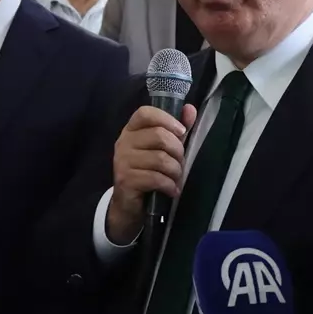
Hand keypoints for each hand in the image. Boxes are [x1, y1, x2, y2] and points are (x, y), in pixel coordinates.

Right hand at [106, 104, 197, 243]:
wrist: (129, 205)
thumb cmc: (148, 172)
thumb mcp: (163, 149)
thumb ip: (176, 129)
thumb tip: (190, 109)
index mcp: (132, 130)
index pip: (145, 113)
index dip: (166, 119)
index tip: (181, 131)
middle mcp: (124, 142)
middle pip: (159, 136)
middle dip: (177, 151)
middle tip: (180, 163)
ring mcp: (122, 161)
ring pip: (160, 159)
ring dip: (175, 171)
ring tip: (176, 179)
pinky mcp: (125, 180)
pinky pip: (155, 178)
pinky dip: (169, 185)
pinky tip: (172, 190)